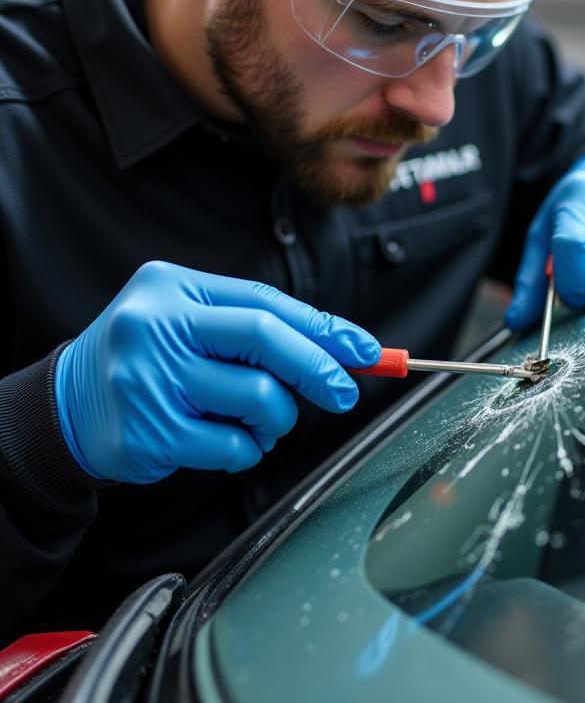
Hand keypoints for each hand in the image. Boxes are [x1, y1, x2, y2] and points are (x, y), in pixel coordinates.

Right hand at [55, 261, 379, 482]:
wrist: (65, 406)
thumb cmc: (151, 358)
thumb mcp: (191, 321)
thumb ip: (260, 327)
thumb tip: (345, 349)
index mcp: (173, 288)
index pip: (267, 303)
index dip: (324, 328)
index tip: (366, 351)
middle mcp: (156, 326)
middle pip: (266, 340)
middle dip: (319, 368)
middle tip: (345, 392)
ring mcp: (149, 380)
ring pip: (258, 397)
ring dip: (277, 418)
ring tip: (261, 419)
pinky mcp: (148, 433)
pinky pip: (233, 445)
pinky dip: (248, 449)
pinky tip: (230, 442)